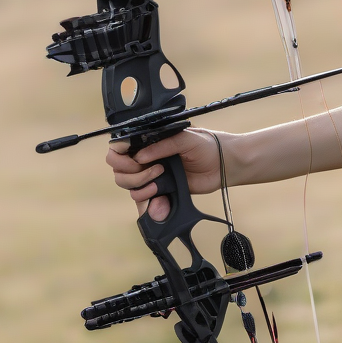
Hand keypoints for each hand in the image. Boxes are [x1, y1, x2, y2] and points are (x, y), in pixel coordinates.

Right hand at [106, 129, 222, 221]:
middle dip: (132, 173)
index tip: (135, 161)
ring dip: (141, 187)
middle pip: (119, 170)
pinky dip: (148, 203)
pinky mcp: (161, 191)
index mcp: (148, 142)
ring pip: (128, 186)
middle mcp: (146, 159)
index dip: (120, 156)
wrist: (223, 166)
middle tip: (156, 170)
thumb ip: (162, 145)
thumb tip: (139, 157)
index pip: (119, 148)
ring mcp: (151, 176)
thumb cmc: (206, 146)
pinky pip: (143, 202)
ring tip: (161, 182)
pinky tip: (161, 201)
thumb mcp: (185, 139)